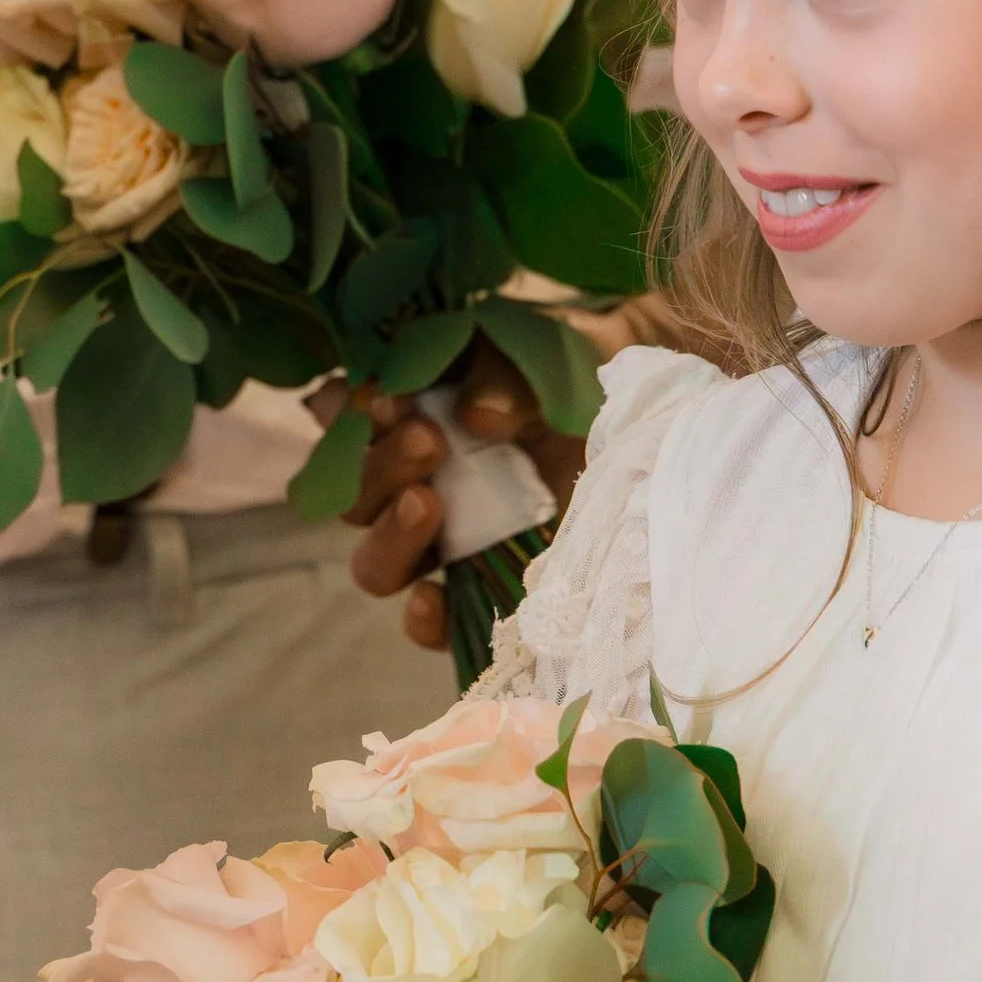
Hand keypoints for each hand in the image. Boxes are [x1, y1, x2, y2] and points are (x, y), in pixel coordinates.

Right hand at [320, 340, 590, 650]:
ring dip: (390, 535)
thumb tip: (478, 416)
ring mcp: (445, 541)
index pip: (339, 417)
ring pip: (377, 562)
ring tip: (428, 504)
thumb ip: (504, 376)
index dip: (344, 412)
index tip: (384, 398)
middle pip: (355, 495)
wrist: (642, 424)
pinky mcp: (484, 590)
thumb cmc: (573, 376)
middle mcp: (410, 481)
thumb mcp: (541, 358)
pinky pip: (434, 623)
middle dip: (380, 467)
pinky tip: (434, 598)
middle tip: (428, 440)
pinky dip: (425, 618)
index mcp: (405, 411)